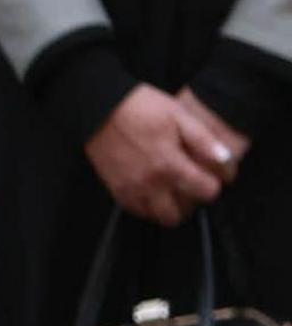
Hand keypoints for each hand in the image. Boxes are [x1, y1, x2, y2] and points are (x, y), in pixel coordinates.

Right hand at [92, 86, 241, 225]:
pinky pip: (139, 211)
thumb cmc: (140, 108)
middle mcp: (151, 184)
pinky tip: (154, 189)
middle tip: (193, 183)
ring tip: (174, 188)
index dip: (216, 182)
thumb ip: (204, 140)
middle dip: (194, 200)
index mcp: (170, 165)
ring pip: (160, 217)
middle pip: (183, 212)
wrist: (99, 108)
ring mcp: (132, 189)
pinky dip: (150, 206)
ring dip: (172, 206)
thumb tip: (226, 161)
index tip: (213, 173)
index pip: (207, 192)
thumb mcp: (179, 115)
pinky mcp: (116, 189)